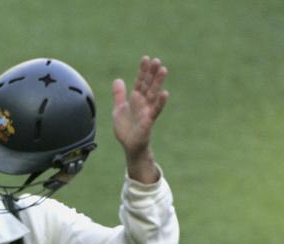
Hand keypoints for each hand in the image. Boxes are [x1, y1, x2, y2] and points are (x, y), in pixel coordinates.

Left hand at [111, 56, 168, 182]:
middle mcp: (143, 103)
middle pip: (148, 85)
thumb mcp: (118, 109)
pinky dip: (160, 102)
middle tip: (157, 60)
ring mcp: (147, 111)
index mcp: (136, 99)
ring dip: (158, 82)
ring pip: (153, 94)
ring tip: (163, 69)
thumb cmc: (126, 128)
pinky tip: (165, 93)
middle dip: (152, 73)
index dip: (142, 71)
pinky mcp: (149, 121)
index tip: (146, 58)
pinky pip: (155, 110)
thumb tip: (118, 79)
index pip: (140, 82)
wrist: (129, 145)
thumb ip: (119, 95)